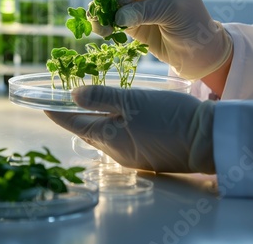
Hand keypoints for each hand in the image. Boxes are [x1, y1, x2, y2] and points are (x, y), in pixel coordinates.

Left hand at [44, 85, 215, 173]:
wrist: (208, 138)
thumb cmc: (168, 117)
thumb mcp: (132, 102)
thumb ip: (101, 98)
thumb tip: (72, 95)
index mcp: (108, 139)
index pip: (73, 124)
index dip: (57, 113)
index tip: (44, 103)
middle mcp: (115, 152)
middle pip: (88, 130)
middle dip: (76, 115)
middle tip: (67, 96)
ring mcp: (132, 156)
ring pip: (105, 134)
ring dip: (96, 118)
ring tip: (91, 101)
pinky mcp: (146, 154)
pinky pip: (121, 138)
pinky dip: (114, 124)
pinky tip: (119, 114)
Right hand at [91, 0, 232, 79]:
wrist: (197, 54)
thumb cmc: (194, 26)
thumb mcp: (173, 12)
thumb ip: (145, 11)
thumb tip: (117, 17)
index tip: (124, 2)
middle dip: (112, 1)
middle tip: (111, 17)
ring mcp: (136, 2)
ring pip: (111, 1)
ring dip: (103, 13)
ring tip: (102, 28)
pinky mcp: (129, 20)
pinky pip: (110, 18)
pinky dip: (103, 24)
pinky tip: (102, 32)